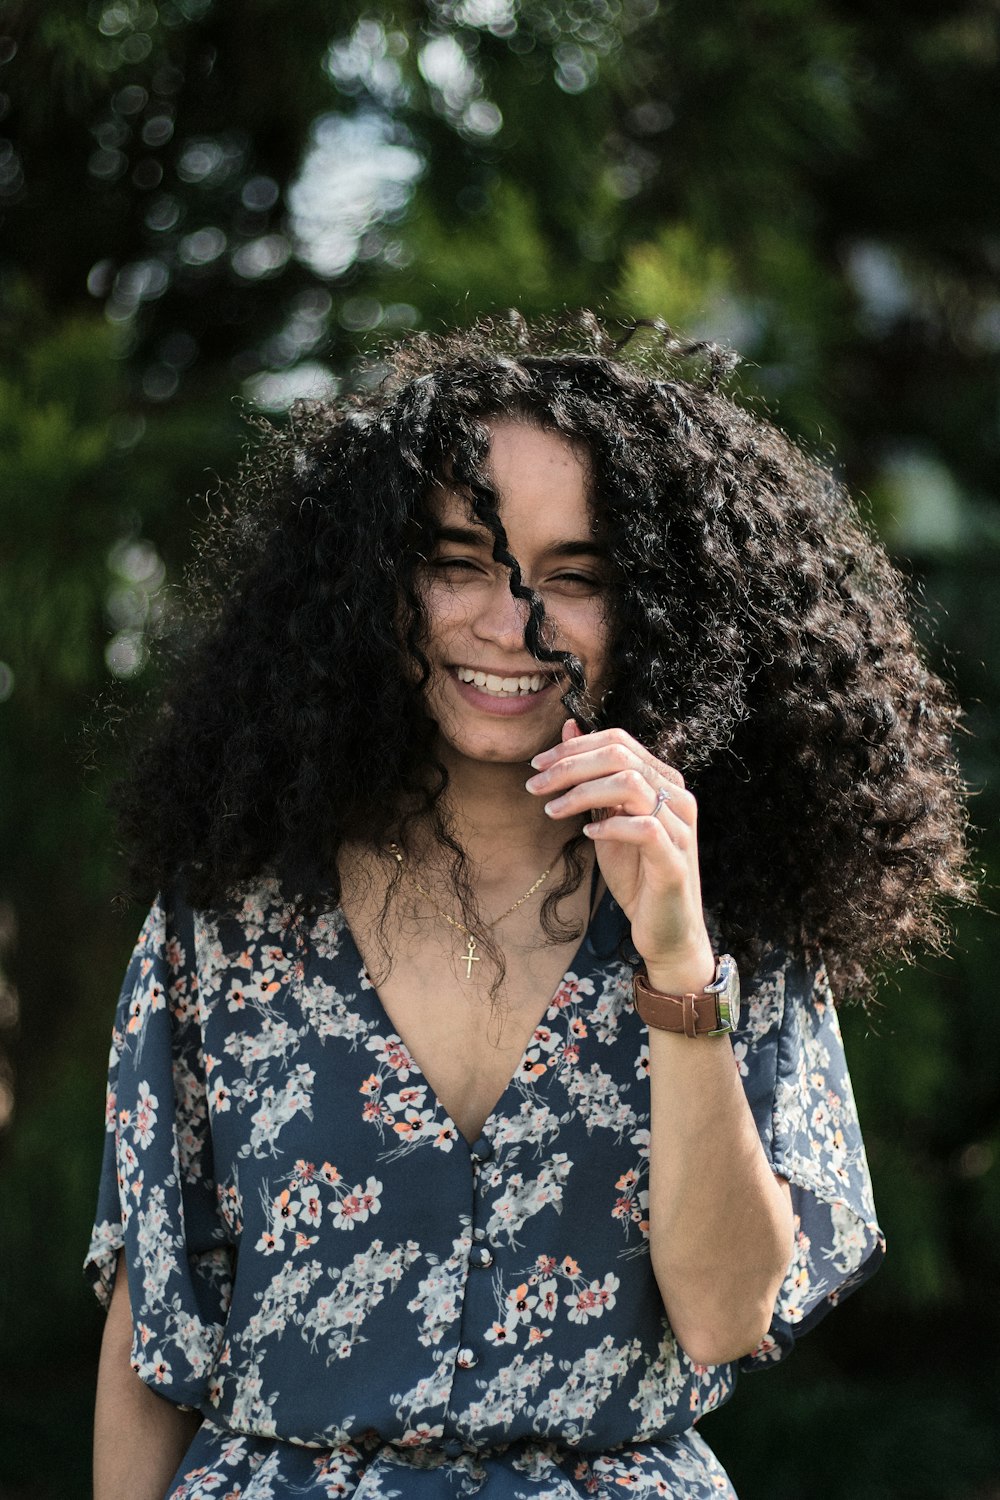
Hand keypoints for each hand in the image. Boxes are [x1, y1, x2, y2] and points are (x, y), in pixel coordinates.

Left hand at [525, 720, 714, 990]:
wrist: (665, 929)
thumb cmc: (637, 873)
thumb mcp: (606, 818)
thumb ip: (592, 777)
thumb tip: (568, 728)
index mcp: (663, 780)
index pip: (618, 741)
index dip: (573, 747)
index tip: (537, 764)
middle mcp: (678, 796)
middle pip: (620, 756)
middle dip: (570, 766)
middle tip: (535, 785)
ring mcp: (680, 827)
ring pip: (631, 784)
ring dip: (582, 793)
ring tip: (552, 810)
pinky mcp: (676, 859)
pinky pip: (645, 828)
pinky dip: (610, 826)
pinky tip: (587, 834)